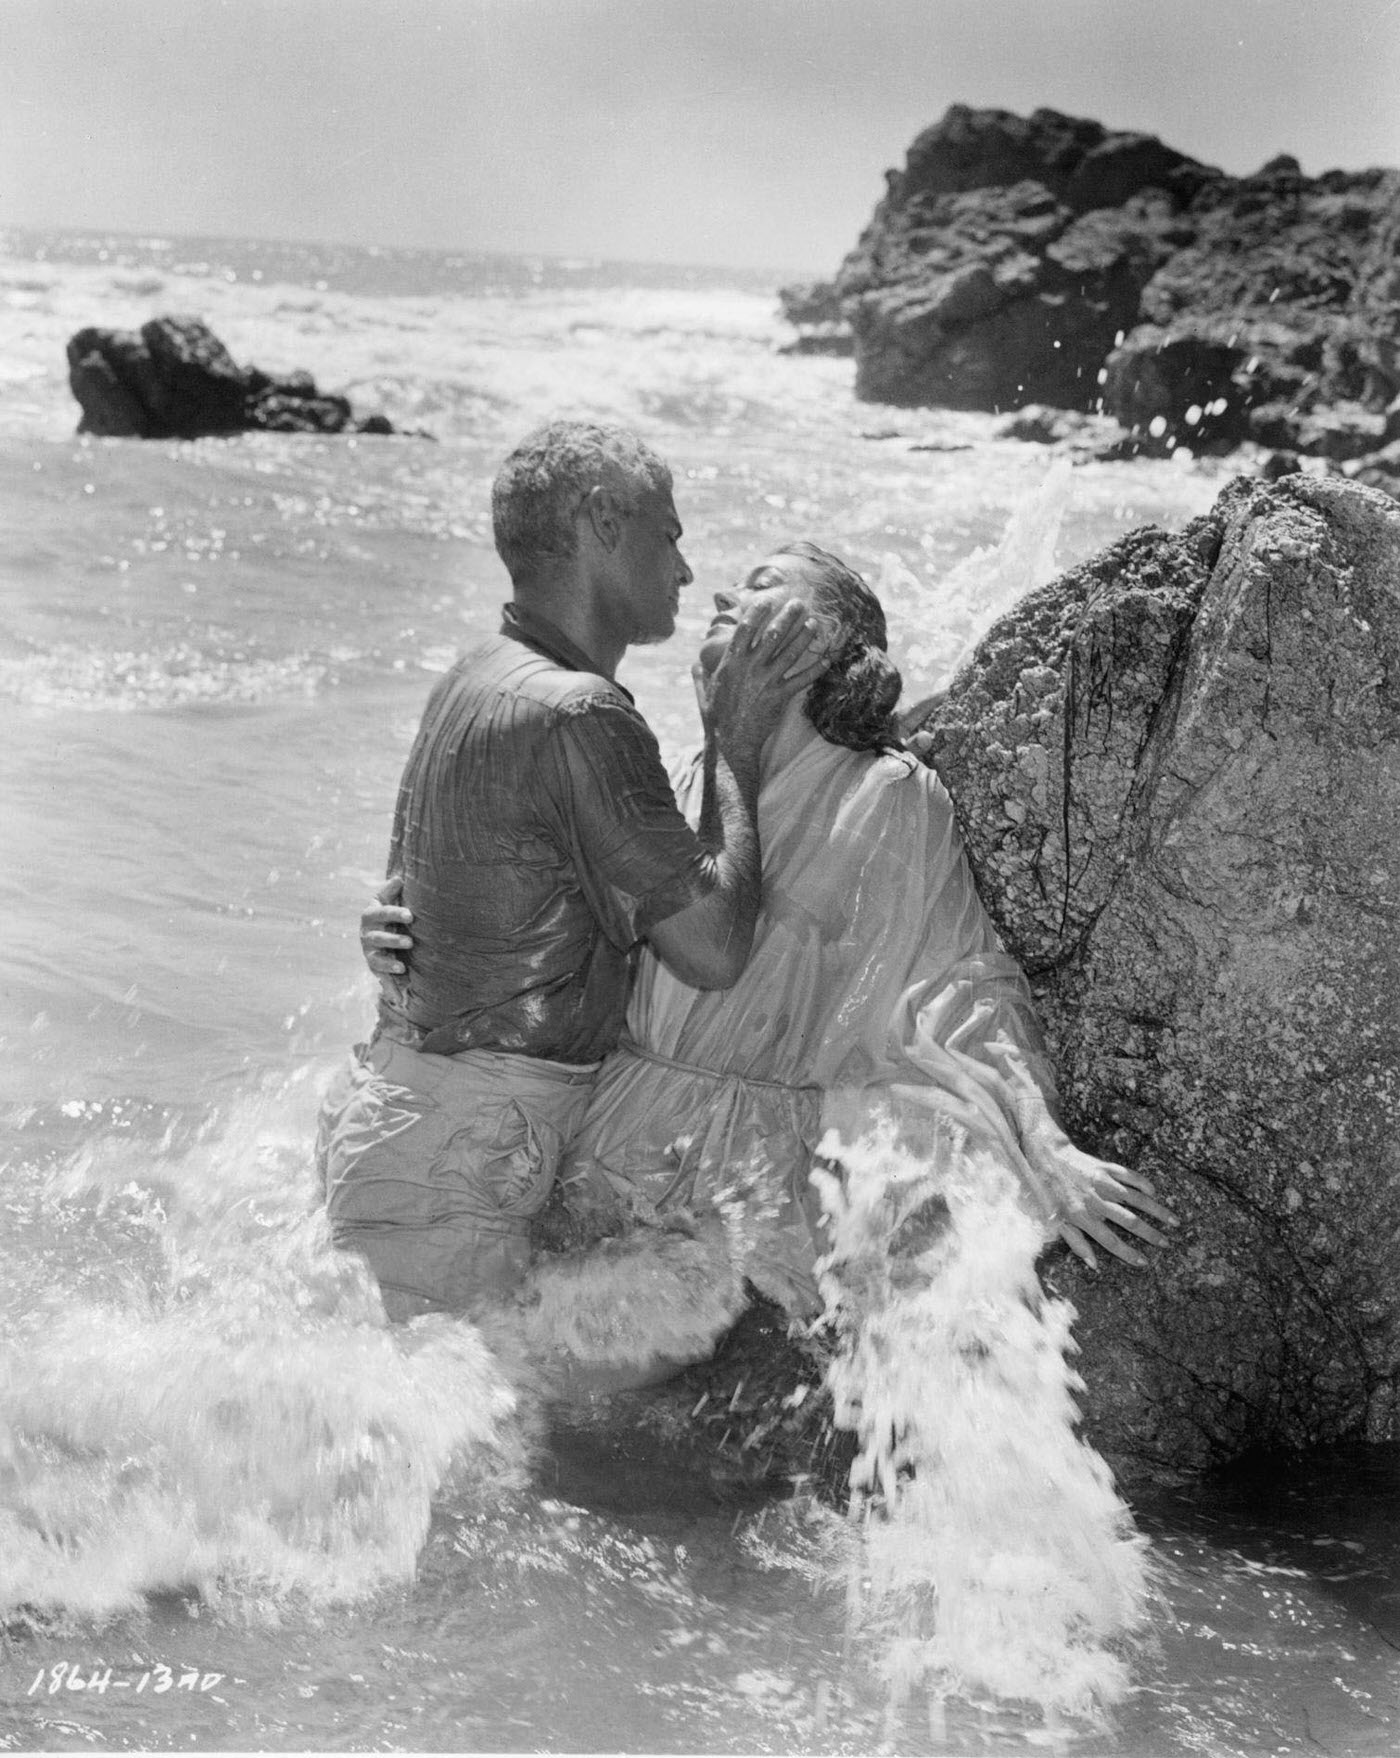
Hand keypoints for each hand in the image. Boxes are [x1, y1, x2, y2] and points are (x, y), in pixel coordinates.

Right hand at [360, 874, 413, 994]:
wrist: (377, 929)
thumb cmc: (386, 910)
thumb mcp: (385, 898)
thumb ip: (390, 890)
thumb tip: (399, 878)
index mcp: (371, 915)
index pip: (383, 913)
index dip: (396, 913)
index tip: (410, 915)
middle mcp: (367, 935)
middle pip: (379, 938)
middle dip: (393, 940)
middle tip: (410, 942)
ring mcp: (370, 952)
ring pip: (377, 959)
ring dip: (389, 964)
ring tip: (402, 966)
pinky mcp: (376, 967)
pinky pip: (381, 978)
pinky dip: (388, 988)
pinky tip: (397, 998)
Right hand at [706, 598, 831, 755]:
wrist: (731, 741)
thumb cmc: (716, 718)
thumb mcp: (704, 694)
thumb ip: (700, 677)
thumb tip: (693, 666)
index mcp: (731, 662)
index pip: (745, 630)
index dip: (757, 613)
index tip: (767, 600)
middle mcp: (750, 668)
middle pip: (772, 635)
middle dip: (787, 616)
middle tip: (799, 603)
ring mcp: (766, 681)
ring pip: (790, 653)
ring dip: (804, 636)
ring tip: (814, 622)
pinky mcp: (779, 696)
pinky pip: (801, 680)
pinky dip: (815, 669)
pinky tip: (827, 659)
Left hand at [1052, 1149, 1175, 1270]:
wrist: (1046, 1157)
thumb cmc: (1050, 1193)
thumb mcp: (1056, 1221)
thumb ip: (1076, 1244)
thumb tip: (1094, 1265)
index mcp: (1083, 1218)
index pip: (1110, 1241)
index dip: (1128, 1254)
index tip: (1145, 1262)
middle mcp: (1096, 1201)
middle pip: (1129, 1222)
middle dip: (1151, 1234)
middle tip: (1166, 1243)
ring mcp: (1103, 1183)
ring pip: (1136, 1199)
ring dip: (1157, 1210)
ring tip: (1174, 1221)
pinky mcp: (1106, 1168)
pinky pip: (1130, 1176)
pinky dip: (1144, 1184)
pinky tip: (1155, 1193)